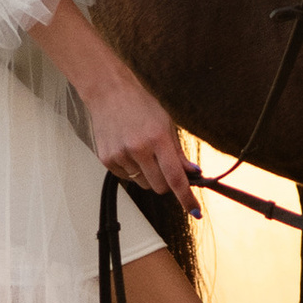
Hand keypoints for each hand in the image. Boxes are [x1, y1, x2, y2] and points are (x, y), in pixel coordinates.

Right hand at [27, 0, 197, 215]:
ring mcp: (121, 155)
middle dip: (166, 183)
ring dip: (148, 176)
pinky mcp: (107, 160)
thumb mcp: (166, 124)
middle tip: (164, 167)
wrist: (108, 92)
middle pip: (159, 187)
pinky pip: (127, 178)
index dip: (186, 197)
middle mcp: (139, 149)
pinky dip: (132, 170)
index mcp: (158, 139)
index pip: (176, 178)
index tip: (194, 210)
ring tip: (143, 153)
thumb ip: (178, 152)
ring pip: (143, 184)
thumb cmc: (140, 105)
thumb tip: (192, 173)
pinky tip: (129, 151)